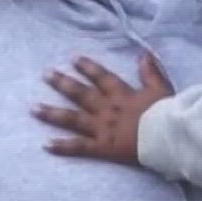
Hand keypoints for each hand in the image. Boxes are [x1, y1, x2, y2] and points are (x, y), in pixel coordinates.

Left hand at [31, 54, 173, 165]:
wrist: (167, 138)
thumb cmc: (166, 114)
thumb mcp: (161, 88)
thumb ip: (151, 71)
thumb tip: (143, 53)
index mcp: (122, 94)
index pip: (101, 77)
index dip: (87, 68)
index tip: (72, 59)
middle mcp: (107, 109)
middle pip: (81, 94)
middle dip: (62, 83)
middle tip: (46, 74)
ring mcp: (102, 128)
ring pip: (73, 119)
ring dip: (52, 113)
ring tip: (34, 109)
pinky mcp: (102, 147)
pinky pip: (79, 147)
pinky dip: (63, 146)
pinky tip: (46, 145)